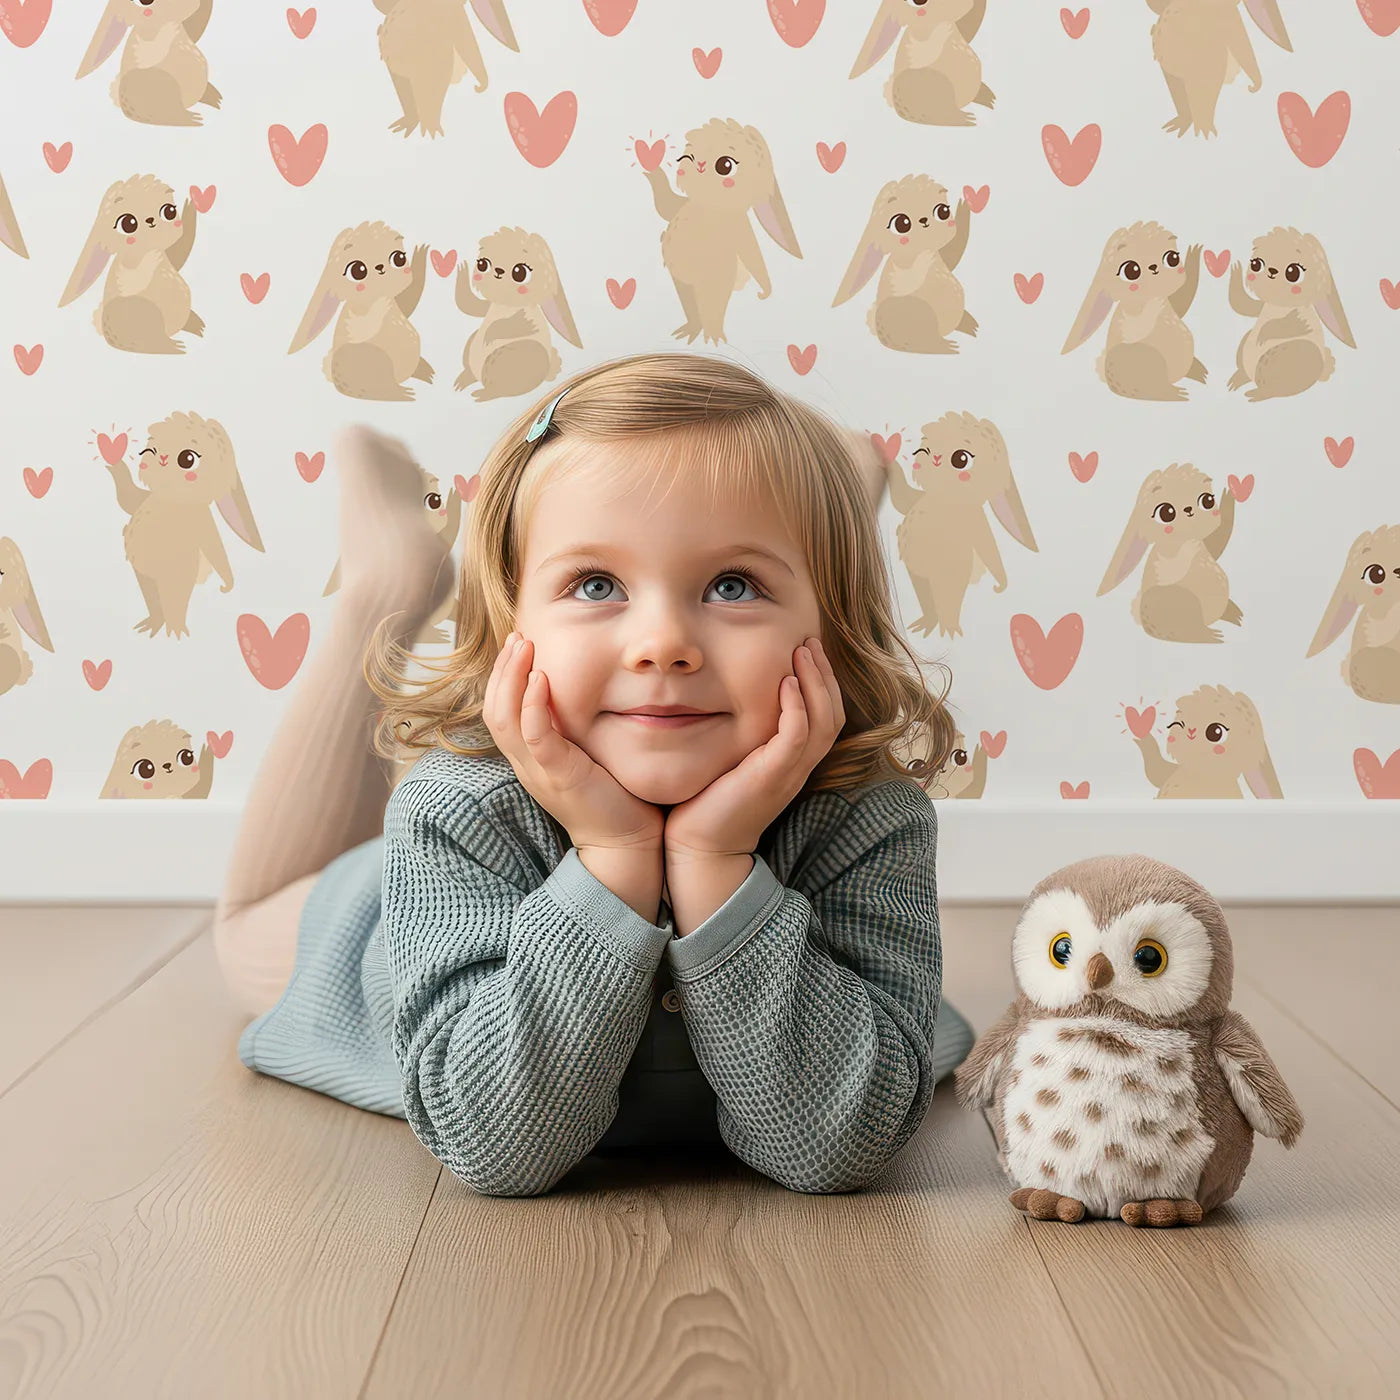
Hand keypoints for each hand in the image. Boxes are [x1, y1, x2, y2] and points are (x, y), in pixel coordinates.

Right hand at [483, 631, 664, 852]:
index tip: (518, 643)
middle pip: (493, 709)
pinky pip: (535, 737)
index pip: (499, 710)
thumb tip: (588, 692)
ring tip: (524, 646)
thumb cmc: (614, 797)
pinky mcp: (559, 776)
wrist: (626, 844)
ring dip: (511, 678)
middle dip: (502, 669)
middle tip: (517, 636)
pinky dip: (532, 706)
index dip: (503, 676)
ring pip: (504, 719)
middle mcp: (526, 763)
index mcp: (530, 757)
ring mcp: (538, 771)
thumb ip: (576, 728)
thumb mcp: (587, 754)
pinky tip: (541, 679)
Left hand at [664, 635, 844, 861]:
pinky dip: (797, 707)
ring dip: (816, 682)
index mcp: (793, 762)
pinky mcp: (772, 777)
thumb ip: (743, 734)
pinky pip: (797, 736)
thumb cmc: (708, 803)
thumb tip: (727, 697)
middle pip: (833, 714)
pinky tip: (786, 683)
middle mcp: (798, 767)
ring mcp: (789, 773)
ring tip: (802, 651)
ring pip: (823, 721)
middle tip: (810, 641)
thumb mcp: (732, 760)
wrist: (700, 847)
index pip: (825, 716)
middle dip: (824, 674)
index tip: (806, 650)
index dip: (822, 682)